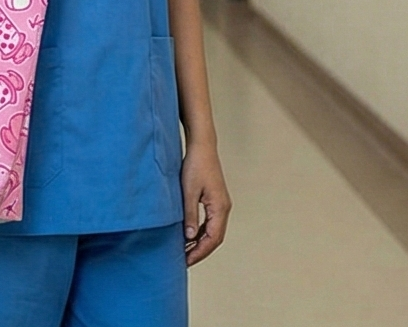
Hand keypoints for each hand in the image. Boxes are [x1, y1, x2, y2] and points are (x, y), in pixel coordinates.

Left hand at [181, 141, 230, 265]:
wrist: (202, 145)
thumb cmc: (196, 164)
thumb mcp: (189, 191)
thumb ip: (189, 215)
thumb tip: (189, 237)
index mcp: (220, 207)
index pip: (212, 239)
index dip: (199, 252)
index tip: (186, 261)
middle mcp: (224, 208)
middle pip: (214, 238)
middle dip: (200, 251)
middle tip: (184, 260)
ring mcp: (221, 204)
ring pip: (212, 231)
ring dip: (200, 242)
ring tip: (184, 251)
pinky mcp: (215, 200)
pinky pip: (210, 222)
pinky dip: (200, 232)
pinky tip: (188, 235)